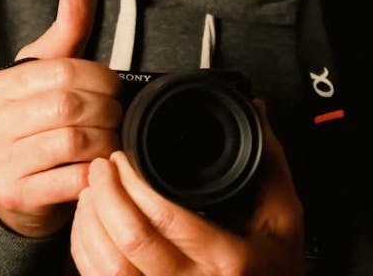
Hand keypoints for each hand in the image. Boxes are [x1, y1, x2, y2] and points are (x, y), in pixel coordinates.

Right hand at [0, 0, 121, 237]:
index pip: (62, 71)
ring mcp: (2, 162)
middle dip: (106, 109)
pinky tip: (102, 164)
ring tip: (112, 137)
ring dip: (105, 139)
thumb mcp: (40, 72)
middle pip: (69, 106)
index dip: (99, 76)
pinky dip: (96, 170)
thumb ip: (65, 32)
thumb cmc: (29, 121)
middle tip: (117, 113)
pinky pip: (72, 180)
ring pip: (73, 142)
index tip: (114, 85)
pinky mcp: (18, 195)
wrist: (2, 187)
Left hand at [71, 101, 304, 275]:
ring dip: (91, 224)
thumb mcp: (284, 215)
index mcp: (227, 259)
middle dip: (105, 196)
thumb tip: (255, 111)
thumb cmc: (276, 269)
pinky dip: (87, 251)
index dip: (133, 184)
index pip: (166, 219)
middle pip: (130, 244)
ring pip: (109, 269)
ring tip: (92, 192)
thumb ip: (269, 161)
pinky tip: (91, 225)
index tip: (122, 158)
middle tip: (101, 167)